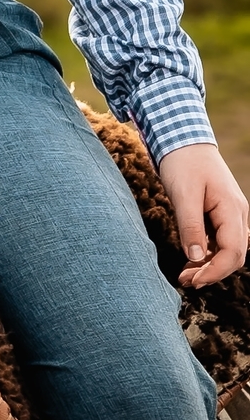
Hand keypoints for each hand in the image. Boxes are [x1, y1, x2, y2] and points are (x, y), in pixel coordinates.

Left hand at [158, 143, 248, 288]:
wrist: (183, 138)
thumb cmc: (183, 162)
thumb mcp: (183, 193)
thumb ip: (190, 225)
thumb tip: (194, 257)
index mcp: (232, 209)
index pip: (233, 252)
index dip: (216, 271)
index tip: (193, 280)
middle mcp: (237, 214)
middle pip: (234, 255)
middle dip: (212, 272)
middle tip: (185, 281)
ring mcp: (231, 214)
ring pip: (228, 250)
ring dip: (209, 265)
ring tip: (185, 275)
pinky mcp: (221, 213)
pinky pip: (220, 240)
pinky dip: (208, 253)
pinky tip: (190, 260)